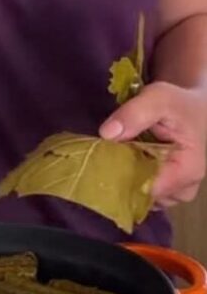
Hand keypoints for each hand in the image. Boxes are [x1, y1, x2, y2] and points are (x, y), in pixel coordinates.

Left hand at [99, 82, 206, 206]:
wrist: (190, 106)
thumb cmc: (178, 103)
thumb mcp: (158, 98)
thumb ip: (135, 113)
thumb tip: (107, 133)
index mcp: (188, 170)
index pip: (149, 188)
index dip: (123, 176)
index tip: (103, 160)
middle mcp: (184, 188)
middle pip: (143, 196)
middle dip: (121, 177)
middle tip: (105, 154)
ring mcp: (174, 191)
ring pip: (140, 196)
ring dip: (124, 177)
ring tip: (115, 154)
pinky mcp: (164, 188)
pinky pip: (141, 191)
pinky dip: (128, 177)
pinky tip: (122, 159)